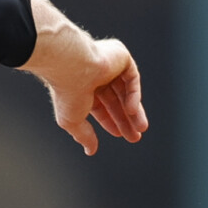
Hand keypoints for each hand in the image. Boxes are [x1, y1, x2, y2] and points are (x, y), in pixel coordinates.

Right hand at [23, 0, 146, 155]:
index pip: (101, 106)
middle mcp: (96, 76)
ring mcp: (110, 65)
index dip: (111, 121)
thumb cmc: (66, 93)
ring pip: (127, 91)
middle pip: (117, 101)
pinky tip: (132, 110)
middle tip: (135, 136)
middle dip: (126, 120)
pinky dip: (134, 95)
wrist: (71, 67)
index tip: (120, 135)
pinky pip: (132, 78)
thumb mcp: (73, 121)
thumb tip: (90, 151)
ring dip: (135, 111)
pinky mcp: (121, 57)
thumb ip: (84, 136)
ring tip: (141, 128)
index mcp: (82, 88)